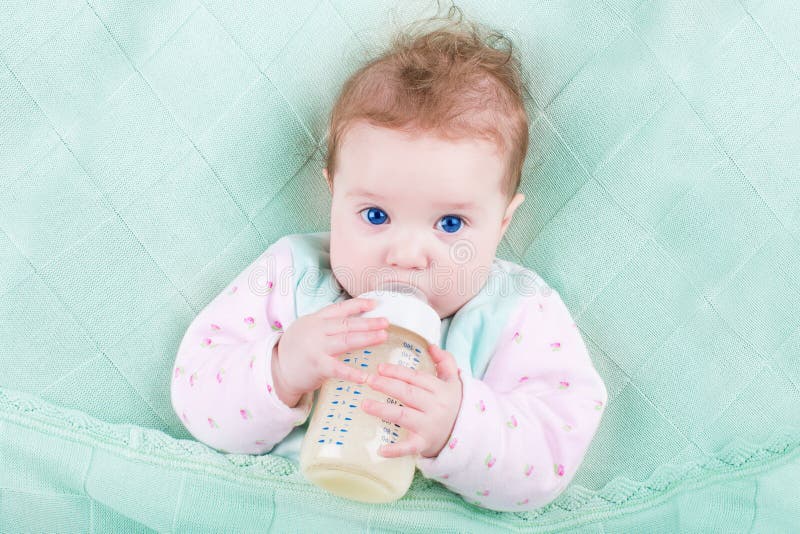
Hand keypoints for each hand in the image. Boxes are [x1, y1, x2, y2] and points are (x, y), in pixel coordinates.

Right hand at [271, 298, 388, 406]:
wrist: (277, 370)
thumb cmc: (297, 350)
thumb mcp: (308, 329)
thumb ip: (328, 324)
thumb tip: (355, 319)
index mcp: (316, 319)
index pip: (340, 308)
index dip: (358, 305)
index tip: (375, 303)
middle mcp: (316, 330)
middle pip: (347, 323)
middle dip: (368, 322)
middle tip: (386, 321)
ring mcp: (316, 347)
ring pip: (346, 340)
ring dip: (367, 338)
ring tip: (383, 336)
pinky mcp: (316, 366)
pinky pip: (337, 369)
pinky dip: (352, 373)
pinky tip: (364, 376)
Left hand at [361, 344, 462, 458]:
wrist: (464, 435)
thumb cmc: (452, 405)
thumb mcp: (454, 382)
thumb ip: (446, 361)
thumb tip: (431, 345)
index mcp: (440, 390)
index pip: (416, 378)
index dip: (397, 372)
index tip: (380, 368)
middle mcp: (435, 407)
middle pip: (407, 394)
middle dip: (387, 386)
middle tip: (368, 380)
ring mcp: (429, 426)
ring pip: (403, 416)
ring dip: (382, 410)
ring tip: (364, 404)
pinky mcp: (423, 444)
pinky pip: (408, 447)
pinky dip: (395, 449)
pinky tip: (380, 450)